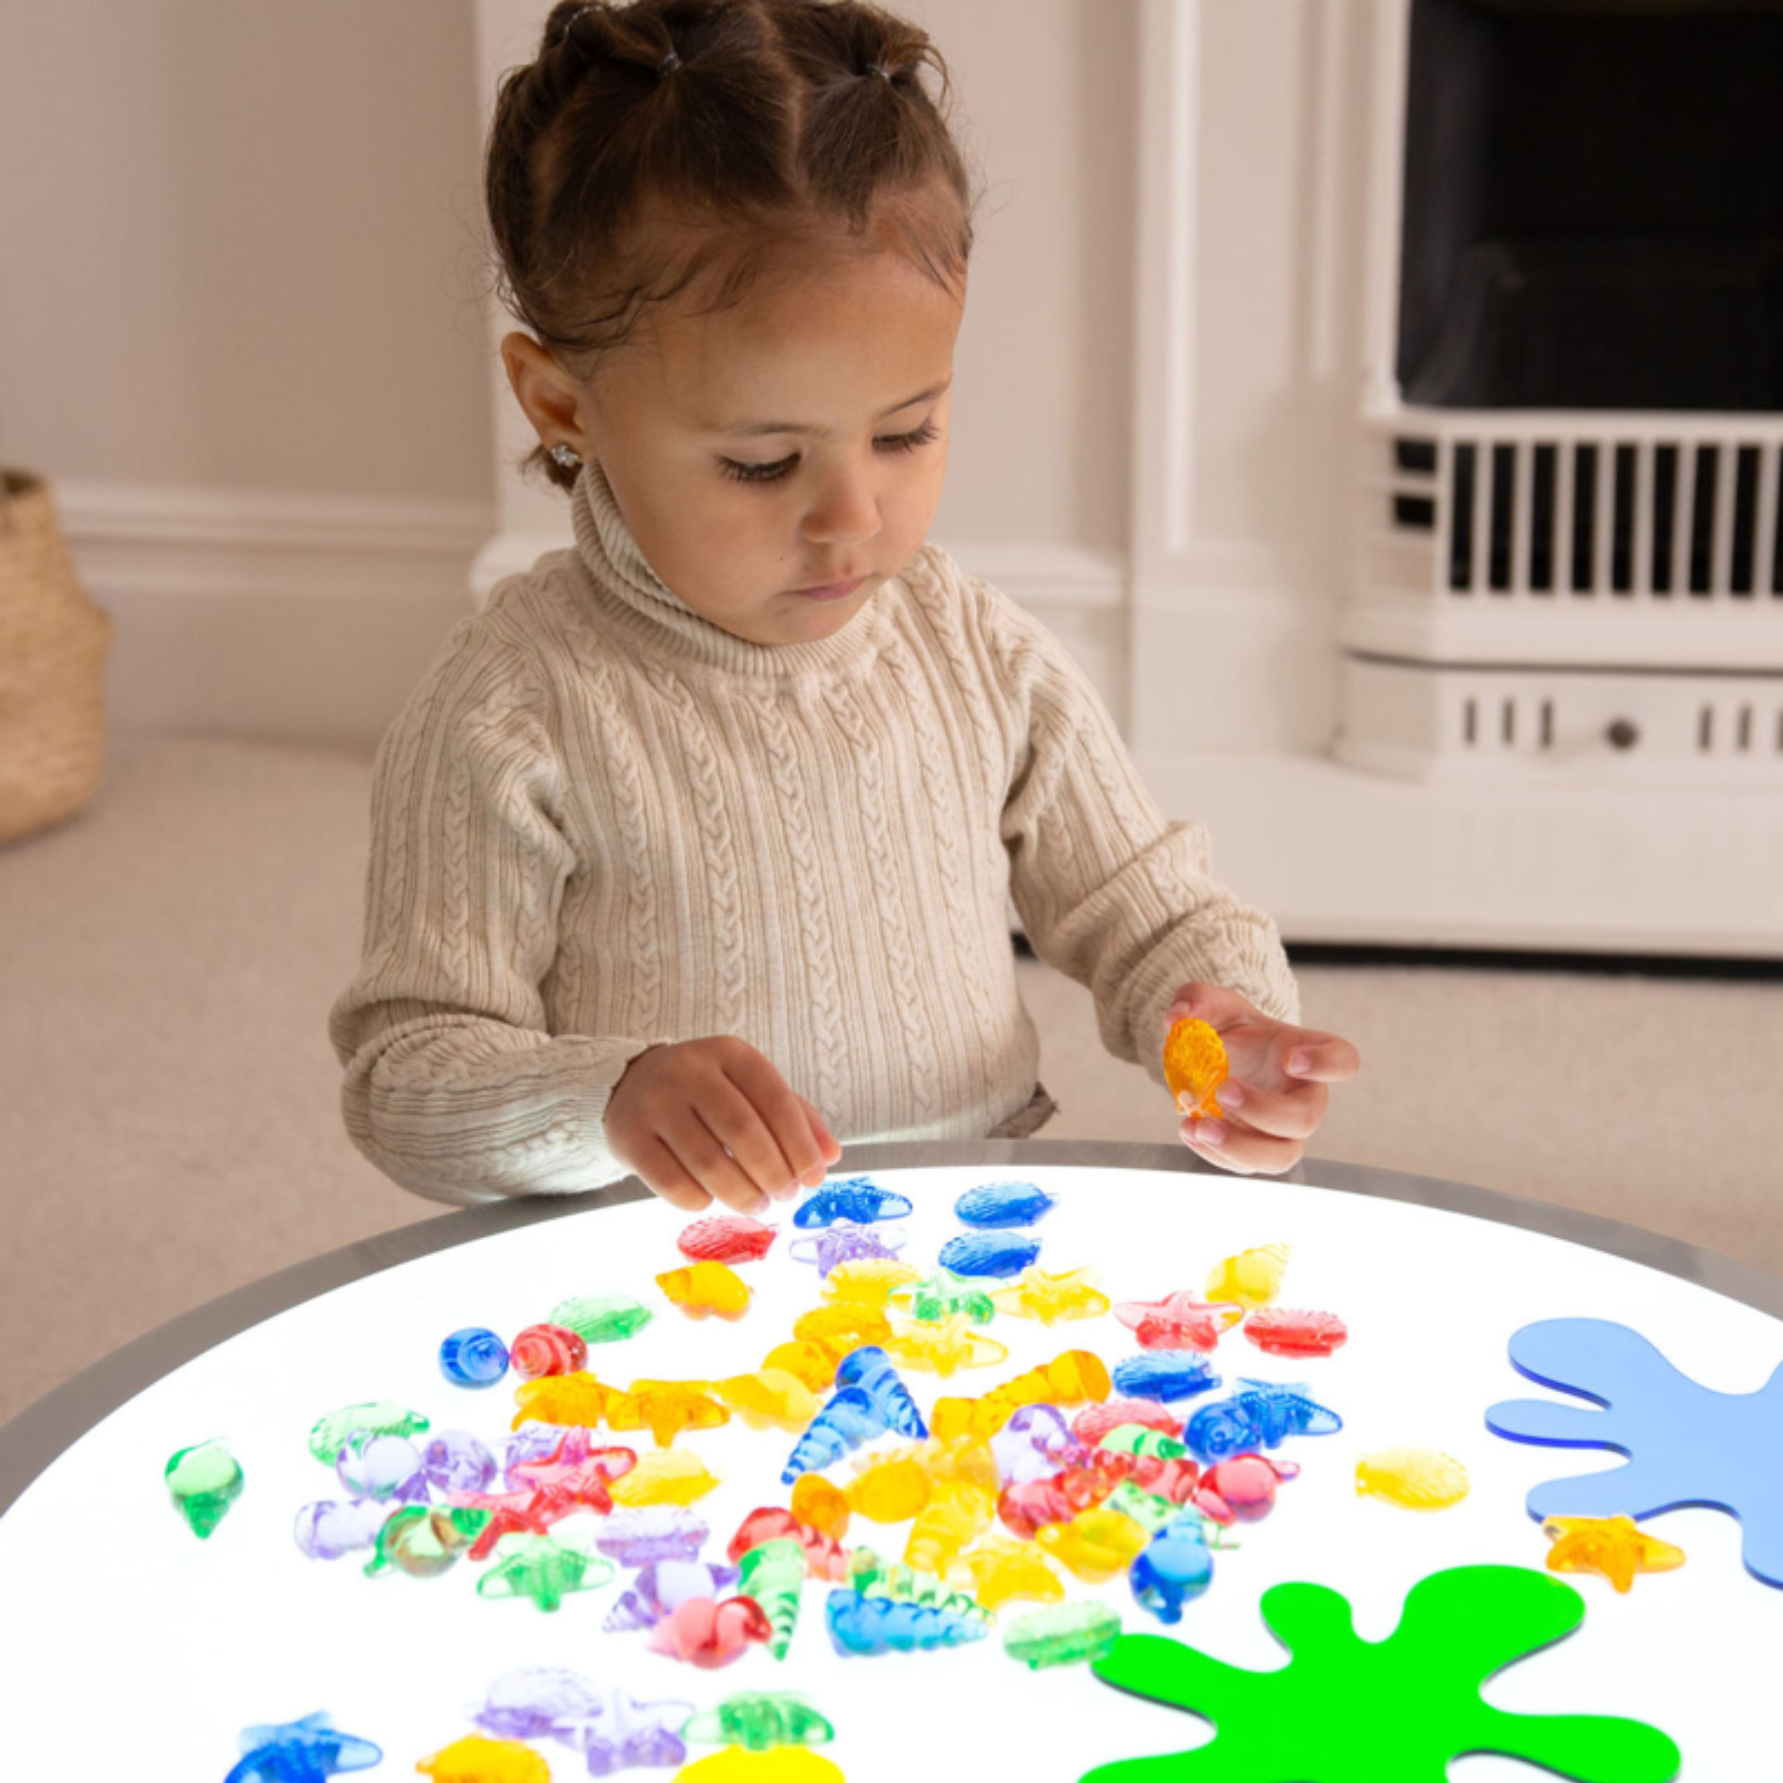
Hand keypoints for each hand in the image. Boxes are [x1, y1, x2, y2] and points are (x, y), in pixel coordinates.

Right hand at [606, 1036, 841, 1213]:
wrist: (630, 1086)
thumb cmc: (707, 1093)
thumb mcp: (750, 1089)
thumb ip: (794, 1117)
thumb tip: (830, 1156)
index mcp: (729, 1053)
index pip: (775, 1099)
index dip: (801, 1144)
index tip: (814, 1177)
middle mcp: (689, 1071)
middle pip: (742, 1132)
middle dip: (773, 1173)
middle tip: (785, 1195)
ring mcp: (654, 1103)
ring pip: (708, 1163)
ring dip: (742, 1194)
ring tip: (757, 1204)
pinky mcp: (629, 1138)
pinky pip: (673, 1183)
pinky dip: (701, 1200)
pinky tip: (712, 1199)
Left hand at [1165, 982, 1359, 1175]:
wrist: (1217, 1062)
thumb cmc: (1231, 1031)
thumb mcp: (1213, 1005)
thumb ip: (1196, 999)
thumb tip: (1176, 1018)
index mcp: (1305, 1053)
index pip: (1343, 1060)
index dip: (1326, 1064)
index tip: (1290, 1060)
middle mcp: (1303, 1096)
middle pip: (1306, 1118)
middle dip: (1265, 1111)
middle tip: (1225, 1090)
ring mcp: (1281, 1130)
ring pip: (1281, 1156)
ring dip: (1242, 1148)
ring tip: (1202, 1128)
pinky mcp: (1254, 1151)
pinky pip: (1244, 1165)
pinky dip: (1215, 1154)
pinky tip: (1190, 1130)